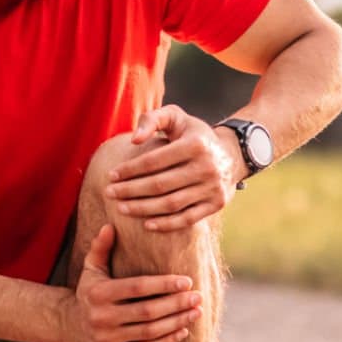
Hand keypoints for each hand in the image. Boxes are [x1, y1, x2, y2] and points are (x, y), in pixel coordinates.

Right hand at [61, 224, 201, 341]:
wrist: (71, 325)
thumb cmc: (90, 291)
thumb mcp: (92, 268)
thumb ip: (101, 247)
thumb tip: (110, 226)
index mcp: (98, 293)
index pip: (137, 287)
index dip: (164, 284)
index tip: (187, 281)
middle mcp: (101, 317)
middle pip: (147, 311)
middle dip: (176, 304)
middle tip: (198, 297)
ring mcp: (106, 339)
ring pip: (149, 332)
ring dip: (177, 322)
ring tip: (196, 312)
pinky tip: (184, 330)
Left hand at [107, 104, 241, 232]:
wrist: (232, 154)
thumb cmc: (193, 134)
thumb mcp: (175, 117)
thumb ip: (152, 120)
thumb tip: (134, 141)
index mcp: (195, 144)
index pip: (154, 161)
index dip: (129, 170)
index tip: (110, 176)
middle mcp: (207, 166)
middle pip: (160, 185)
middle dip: (130, 191)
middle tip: (109, 194)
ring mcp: (213, 188)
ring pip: (171, 204)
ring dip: (142, 209)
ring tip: (121, 209)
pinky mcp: (217, 204)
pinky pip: (188, 218)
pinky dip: (166, 224)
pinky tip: (146, 224)